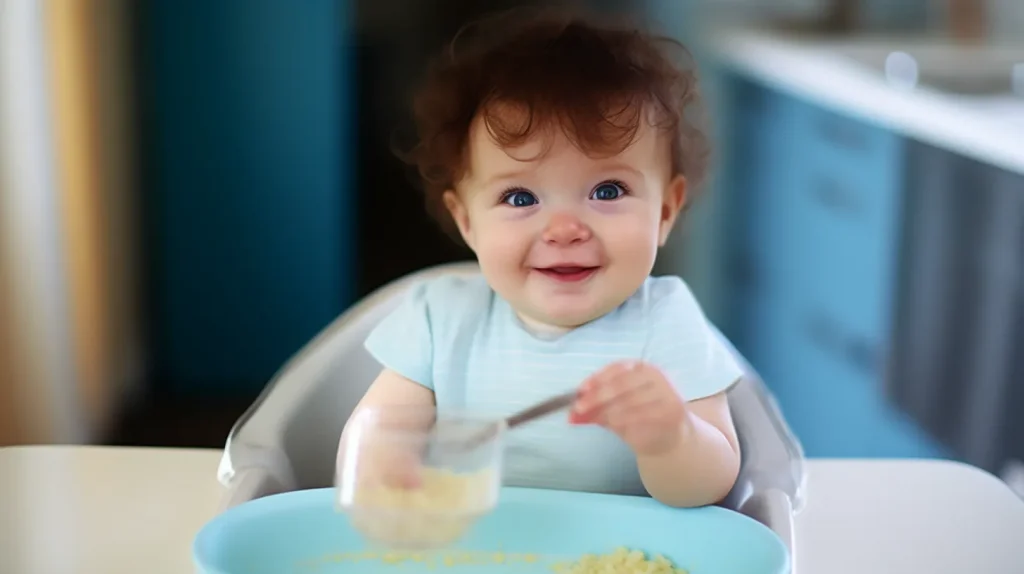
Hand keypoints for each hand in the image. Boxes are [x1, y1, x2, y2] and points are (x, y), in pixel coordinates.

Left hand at [569, 360, 687, 455]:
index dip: (596, 378)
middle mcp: (655, 375)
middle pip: (621, 382)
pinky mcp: (672, 409)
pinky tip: (614, 424)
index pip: (616, 368)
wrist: (668, 438)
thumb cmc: (638, 418)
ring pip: (631, 398)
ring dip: (609, 410)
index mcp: (640, 368)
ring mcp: (666, 391)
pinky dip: (625, 419)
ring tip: (596, 419)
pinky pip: (644, 413)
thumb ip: (596, 408)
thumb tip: (571, 412)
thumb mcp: (614, 409)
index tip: (580, 391)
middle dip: (597, 396)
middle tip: (579, 408)